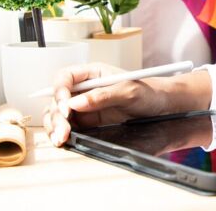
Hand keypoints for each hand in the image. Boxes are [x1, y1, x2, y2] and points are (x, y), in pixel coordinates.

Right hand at [43, 62, 169, 146]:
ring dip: (54, 126)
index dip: (60, 91)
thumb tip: (76, 103)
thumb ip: (103, 96)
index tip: (66, 107)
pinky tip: (62, 141)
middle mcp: (85, 89)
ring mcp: (84, 106)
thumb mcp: (129, 91)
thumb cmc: (149, 92)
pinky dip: (61, 134)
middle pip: (57, 99)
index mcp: (93, 73)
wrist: (162, 107)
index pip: (65, 77)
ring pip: (57, 114)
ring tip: (60, 139)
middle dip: (56, 114)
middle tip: (63, 130)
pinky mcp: (87, 122)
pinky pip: (67, 127)